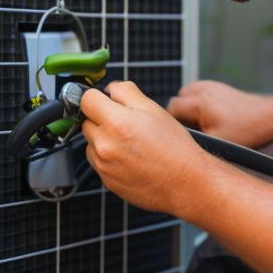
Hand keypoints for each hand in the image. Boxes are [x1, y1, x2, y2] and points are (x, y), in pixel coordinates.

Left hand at [81, 81, 211, 213]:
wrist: (186, 183)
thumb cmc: (174, 147)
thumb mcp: (153, 109)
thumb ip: (126, 92)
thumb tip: (110, 89)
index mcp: (115, 123)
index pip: (86, 100)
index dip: (98, 97)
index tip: (107, 101)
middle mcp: (104, 145)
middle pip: (87, 122)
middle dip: (102, 119)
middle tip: (128, 125)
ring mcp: (104, 166)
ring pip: (91, 143)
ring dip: (104, 140)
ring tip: (131, 144)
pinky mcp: (107, 181)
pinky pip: (98, 162)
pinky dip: (109, 158)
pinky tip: (131, 159)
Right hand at [167, 81, 272, 147]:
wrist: (271, 117)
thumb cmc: (246, 132)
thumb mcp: (218, 141)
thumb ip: (194, 138)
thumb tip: (178, 138)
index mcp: (200, 102)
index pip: (172, 107)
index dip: (173, 122)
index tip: (181, 134)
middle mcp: (204, 89)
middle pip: (179, 98)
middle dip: (180, 113)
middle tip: (192, 129)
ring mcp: (213, 86)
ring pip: (189, 93)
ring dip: (189, 106)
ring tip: (200, 122)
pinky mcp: (221, 87)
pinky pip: (200, 91)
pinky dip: (200, 102)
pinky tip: (211, 115)